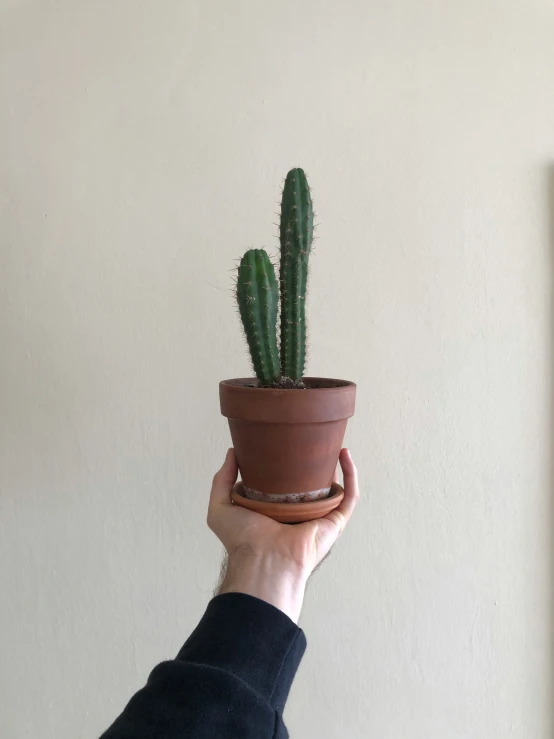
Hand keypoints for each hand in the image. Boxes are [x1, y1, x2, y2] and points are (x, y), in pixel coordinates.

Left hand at [207, 448, 358, 621]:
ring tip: (333, 441)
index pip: (286, 483)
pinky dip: (351, 475)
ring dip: (338, 465)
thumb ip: (222, 479)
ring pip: (335, 487)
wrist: (262, 559)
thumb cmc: (242, 539)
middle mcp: (300, 513)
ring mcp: (320, 517)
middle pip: (313, 483)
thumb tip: (232, 453)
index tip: (286, 442)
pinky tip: (345, 454)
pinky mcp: (335, 521)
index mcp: (276, 509)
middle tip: (313, 439)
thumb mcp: (221, 506)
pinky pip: (349, 496)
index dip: (288, 464)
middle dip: (316, 463)